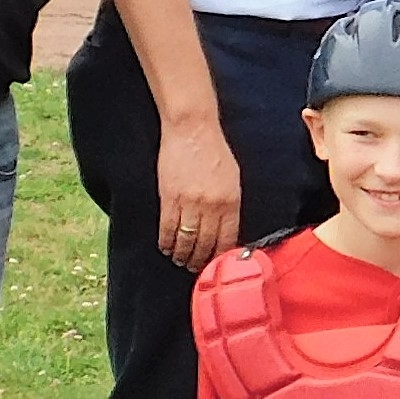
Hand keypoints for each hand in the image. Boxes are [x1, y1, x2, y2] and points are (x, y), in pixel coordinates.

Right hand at [157, 111, 243, 272]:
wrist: (192, 130)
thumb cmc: (214, 152)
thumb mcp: (233, 180)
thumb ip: (230, 206)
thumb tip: (227, 231)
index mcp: (231, 202)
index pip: (226, 240)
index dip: (220, 257)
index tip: (216, 266)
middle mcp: (211, 206)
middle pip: (205, 245)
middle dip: (200, 261)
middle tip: (196, 268)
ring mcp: (189, 204)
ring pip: (185, 241)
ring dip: (182, 255)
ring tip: (181, 260)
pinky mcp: (169, 198)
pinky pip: (167, 229)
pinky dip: (166, 242)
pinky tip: (166, 247)